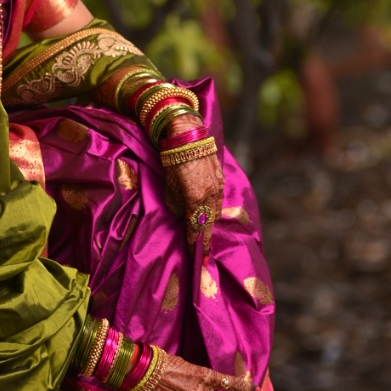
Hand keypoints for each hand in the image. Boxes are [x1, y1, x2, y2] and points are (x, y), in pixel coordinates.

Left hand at [163, 115, 223, 245]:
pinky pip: (218, 200)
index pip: (196, 228)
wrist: (187, 133)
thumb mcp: (169, 186)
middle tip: (203, 254)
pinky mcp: (221, 179)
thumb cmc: (172, 159)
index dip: (194, 244)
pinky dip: (213, 209)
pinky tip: (209, 214)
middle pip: (209, 223)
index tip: (195, 257)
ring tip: (205, 236)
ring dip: (209, 224)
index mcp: (196, 198)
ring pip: (215, 212)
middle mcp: (211, 195)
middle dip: (205, 239)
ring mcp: (219, 186)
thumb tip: (183, 216)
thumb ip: (177, 205)